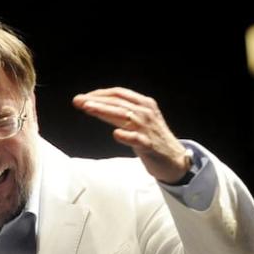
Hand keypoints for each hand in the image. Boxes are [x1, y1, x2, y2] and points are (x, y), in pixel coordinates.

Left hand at [73, 88, 190, 183]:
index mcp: (144, 104)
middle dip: (96, 101)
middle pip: (118, 103)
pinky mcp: (150, 145)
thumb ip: (122, 113)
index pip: (118, 94)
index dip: (99, 94)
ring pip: (124, 116)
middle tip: (78, 101)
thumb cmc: (153, 140)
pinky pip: (137, 139)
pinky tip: (115, 134)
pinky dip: (126, 136)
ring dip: (105, 111)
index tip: (83, 98)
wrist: (174, 160)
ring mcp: (148, 129)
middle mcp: (146, 113)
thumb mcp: (140, 121)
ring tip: (88, 109)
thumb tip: (96, 106)